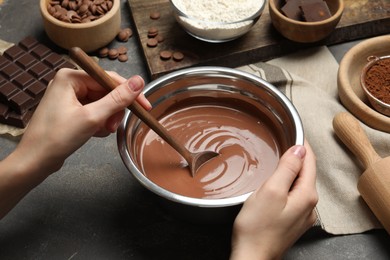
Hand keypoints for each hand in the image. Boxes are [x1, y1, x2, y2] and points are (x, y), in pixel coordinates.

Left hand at [0, 69, 150, 218]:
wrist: (35, 161)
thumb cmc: (57, 138)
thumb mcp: (93, 117)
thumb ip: (117, 99)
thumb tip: (139, 81)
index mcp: (71, 77)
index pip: (109, 79)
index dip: (129, 93)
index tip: (145, 107)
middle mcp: (69, 83)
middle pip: (106, 91)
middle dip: (113, 110)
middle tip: (114, 126)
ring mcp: (69, 96)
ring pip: (102, 102)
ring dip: (107, 118)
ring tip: (102, 131)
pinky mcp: (70, 109)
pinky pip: (94, 110)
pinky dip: (99, 122)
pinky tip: (95, 133)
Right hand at [230, 142, 317, 259]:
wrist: (252, 257)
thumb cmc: (257, 227)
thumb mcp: (271, 190)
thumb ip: (287, 168)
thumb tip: (299, 149)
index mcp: (306, 195)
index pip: (309, 161)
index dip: (302, 144)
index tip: (295, 131)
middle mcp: (309, 205)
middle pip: (306, 172)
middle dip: (298, 156)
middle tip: (285, 140)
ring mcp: (301, 215)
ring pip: (300, 184)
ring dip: (292, 170)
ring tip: (281, 158)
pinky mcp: (292, 221)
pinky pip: (294, 195)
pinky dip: (288, 183)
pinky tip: (277, 182)